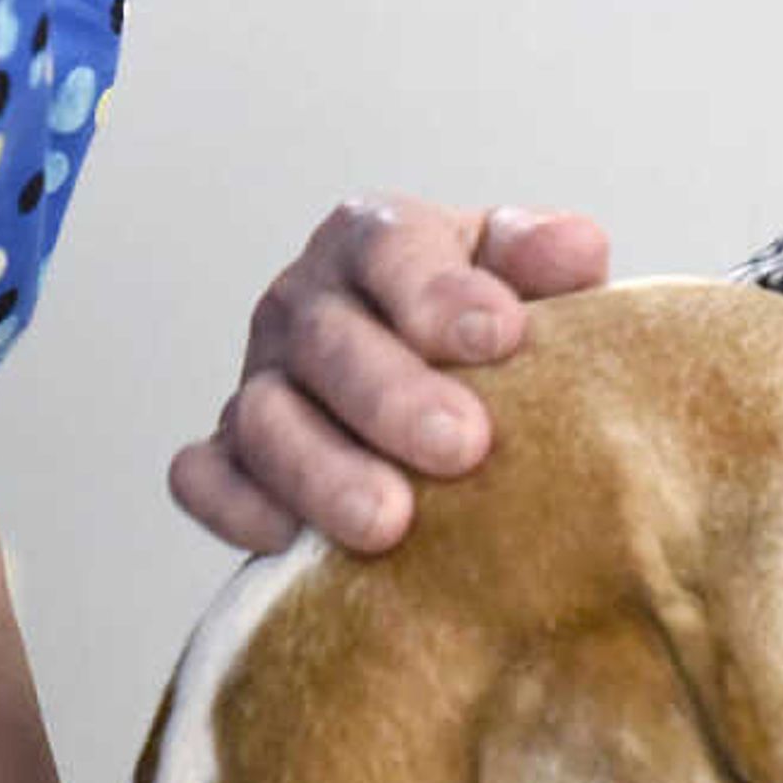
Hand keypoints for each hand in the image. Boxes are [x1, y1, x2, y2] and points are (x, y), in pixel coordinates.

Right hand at [167, 197, 608, 554]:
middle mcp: (304, 302)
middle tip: (462, 445)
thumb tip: (578, 248)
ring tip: (389, 524)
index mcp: (375, 241)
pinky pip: (204, 476)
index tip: (503, 335)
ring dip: (323, 471)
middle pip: (327, 339)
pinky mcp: (229, 453)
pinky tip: (288, 541)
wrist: (442, 389)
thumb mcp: (527, 281)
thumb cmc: (488, 331)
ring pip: (264, 417)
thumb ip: (547, 260)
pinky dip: (234, 506)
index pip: (393, 249)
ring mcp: (259, 378)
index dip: (439, 291)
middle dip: (393, 395)